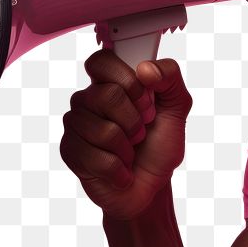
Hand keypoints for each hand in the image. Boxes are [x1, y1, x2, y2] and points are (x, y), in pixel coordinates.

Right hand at [60, 49, 193, 219]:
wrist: (152, 185)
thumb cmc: (159, 144)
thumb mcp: (177, 107)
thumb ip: (170, 78)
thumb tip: (145, 68)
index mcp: (111, 82)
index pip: (101, 61)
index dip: (127, 80)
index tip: (146, 101)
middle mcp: (89, 100)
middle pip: (106, 95)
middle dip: (135, 120)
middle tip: (141, 131)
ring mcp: (76, 125)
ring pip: (104, 130)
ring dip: (128, 148)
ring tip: (130, 151)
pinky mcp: (70, 152)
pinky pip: (97, 158)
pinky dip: (119, 169)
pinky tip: (121, 169)